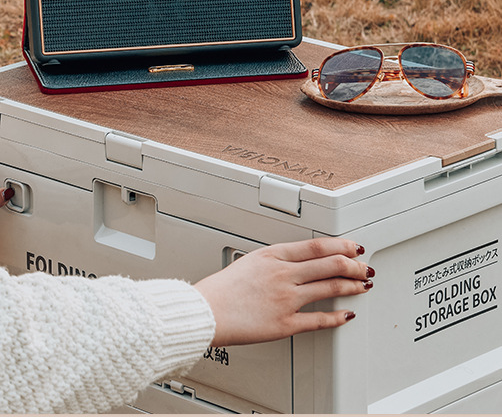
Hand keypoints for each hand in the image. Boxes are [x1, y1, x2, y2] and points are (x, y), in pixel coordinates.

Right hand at [194, 238, 372, 345]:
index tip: (353, 247)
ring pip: (331, 288)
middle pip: (331, 264)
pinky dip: (338, 317)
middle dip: (354, 265)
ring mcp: (286, 299)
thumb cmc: (220, 291)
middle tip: (364, 267)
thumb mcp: (247, 263)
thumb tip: (292, 264)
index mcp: (272, 256)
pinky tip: (346, 314)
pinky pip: (320, 320)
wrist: (205, 312)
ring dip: (353, 286)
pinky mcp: (285, 324)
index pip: (317, 246)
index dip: (342, 245)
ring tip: (362, 285)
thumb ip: (272, 263)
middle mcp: (283, 275)